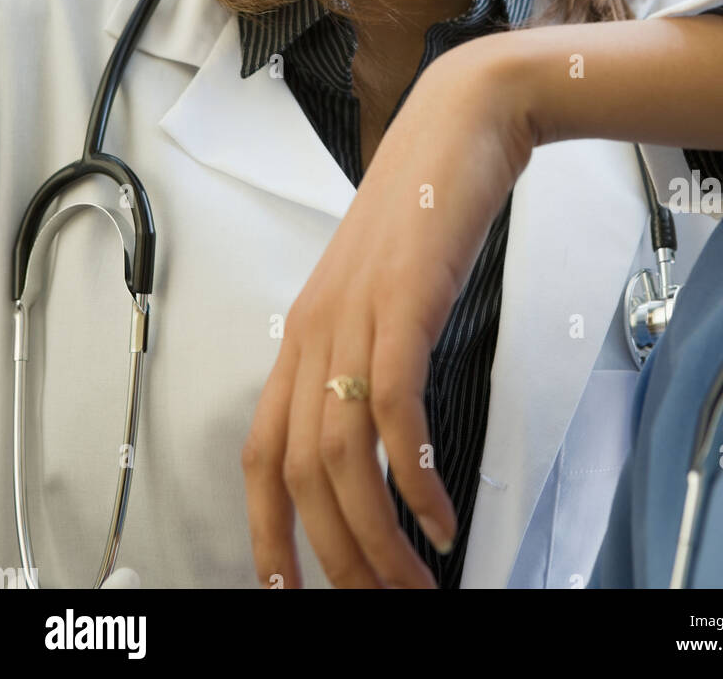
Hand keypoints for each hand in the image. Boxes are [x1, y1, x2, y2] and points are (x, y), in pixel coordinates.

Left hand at [242, 37, 533, 588]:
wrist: (462, 123)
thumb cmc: (428, 205)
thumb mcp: (386, 285)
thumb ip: (372, 346)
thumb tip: (389, 428)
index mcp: (304, 329)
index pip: (260, 448)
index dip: (267, 526)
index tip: (289, 584)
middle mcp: (315, 329)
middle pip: (300, 471)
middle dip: (336, 554)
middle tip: (380, 600)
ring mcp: (354, 315)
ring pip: (342, 457)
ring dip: (378, 536)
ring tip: (414, 581)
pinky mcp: (402, 304)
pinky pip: (396, 414)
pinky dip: (417, 479)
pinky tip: (441, 516)